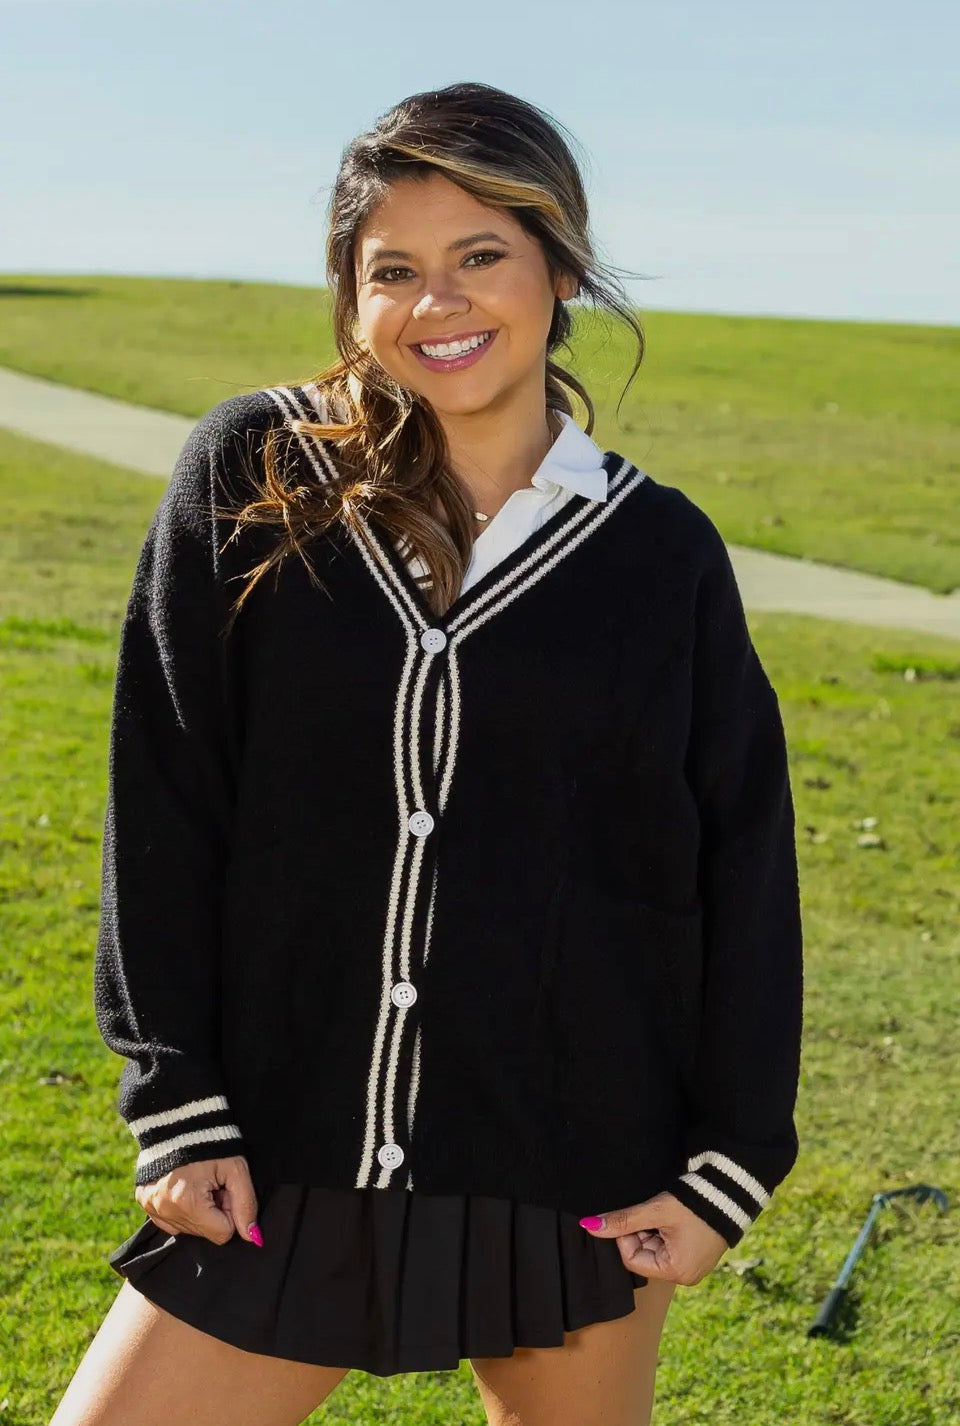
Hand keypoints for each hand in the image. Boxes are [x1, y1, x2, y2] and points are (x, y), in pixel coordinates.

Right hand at [135, 1155, 261, 1246]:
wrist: (180, 1118)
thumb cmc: (213, 1143)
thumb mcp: (236, 1170)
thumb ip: (246, 1205)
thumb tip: (253, 1238)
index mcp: (189, 1203)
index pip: (222, 1233)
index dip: (230, 1212)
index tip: (226, 1190)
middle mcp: (165, 1209)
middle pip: (204, 1233)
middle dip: (214, 1212)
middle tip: (213, 1184)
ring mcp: (151, 1207)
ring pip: (187, 1229)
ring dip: (198, 1211)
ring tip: (198, 1183)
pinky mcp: (144, 1202)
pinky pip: (169, 1222)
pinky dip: (180, 1209)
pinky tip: (185, 1187)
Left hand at [580, 1190, 728, 1284]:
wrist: (729, 1192)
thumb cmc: (693, 1204)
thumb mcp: (655, 1211)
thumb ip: (622, 1220)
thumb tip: (589, 1226)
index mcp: (676, 1271)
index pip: (632, 1259)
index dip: (625, 1236)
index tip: (632, 1216)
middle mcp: (685, 1275)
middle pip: (643, 1256)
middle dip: (640, 1233)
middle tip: (651, 1213)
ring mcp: (692, 1266)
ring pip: (654, 1250)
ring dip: (652, 1231)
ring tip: (665, 1214)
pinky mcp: (696, 1255)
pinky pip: (668, 1247)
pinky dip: (663, 1232)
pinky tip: (672, 1218)